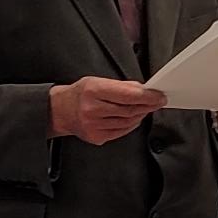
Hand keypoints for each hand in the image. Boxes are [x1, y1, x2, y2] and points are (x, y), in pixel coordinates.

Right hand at [49, 76, 166, 145]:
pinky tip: (134, 118)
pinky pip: (121, 131)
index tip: (158, 95)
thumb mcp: (96, 81)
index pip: (127, 95)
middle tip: (157, 101)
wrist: (60, 111)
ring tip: (145, 108)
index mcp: (93, 91)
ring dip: (140, 115)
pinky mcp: (96, 137)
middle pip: (129, 110)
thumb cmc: (79, 94)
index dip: (147, 96)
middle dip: (147, 105)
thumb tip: (141, 89)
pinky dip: (131, 124)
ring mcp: (94, 126)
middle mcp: (92, 109)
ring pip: (128, 122)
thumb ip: (119, 85)